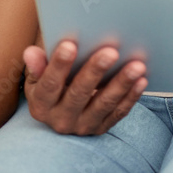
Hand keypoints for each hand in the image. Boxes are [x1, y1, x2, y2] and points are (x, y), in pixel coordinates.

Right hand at [22, 41, 147, 134]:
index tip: (70, 44)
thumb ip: (37, 65)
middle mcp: (60, 119)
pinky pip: (118, 113)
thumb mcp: (37, 78)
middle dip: (95, 71)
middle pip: (79, 94)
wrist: (60, 113)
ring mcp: (82, 126)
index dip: (59, 65)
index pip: (49, 85)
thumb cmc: (50, 85)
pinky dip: (131, 97)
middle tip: (111, 51)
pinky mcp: (101, 128)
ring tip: (136, 65)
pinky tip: (141, 80)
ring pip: (103, 104)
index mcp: (41, 104)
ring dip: (121, 84)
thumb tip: (31, 53)